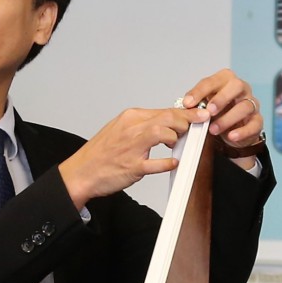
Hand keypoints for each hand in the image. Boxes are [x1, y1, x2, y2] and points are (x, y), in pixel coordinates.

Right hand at [60, 106, 195, 205]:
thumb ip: (143, 125)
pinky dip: (168, 163)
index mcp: (130, 118)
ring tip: (178, 145)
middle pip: (168, 118)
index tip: (200, 114)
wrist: (81, 171)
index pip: (165, 110)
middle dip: (186, 123)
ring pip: (163, 133)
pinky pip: (156, 164)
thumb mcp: (120, 129)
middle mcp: (131, 129)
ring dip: (176, 139)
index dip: (187, 113)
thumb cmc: (101, 153)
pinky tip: (173, 163)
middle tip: (193, 130)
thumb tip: (167, 123)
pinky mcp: (132, 167)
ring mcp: (132, 148)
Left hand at [179, 70, 264, 157]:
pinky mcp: (257, 121)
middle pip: (236, 85)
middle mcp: (242, 89)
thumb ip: (195, 104)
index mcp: (226, 81)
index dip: (200, 91)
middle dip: (221, 98)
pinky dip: (242, 131)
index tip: (187, 103)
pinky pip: (254, 124)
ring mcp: (252, 104)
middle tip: (208, 111)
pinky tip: (231, 136)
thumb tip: (183, 105)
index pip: (213, 80)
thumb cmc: (217, 113)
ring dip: (227, 118)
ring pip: (245, 106)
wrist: (232, 131)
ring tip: (213, 129)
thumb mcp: (204, 106)